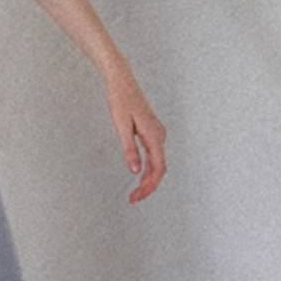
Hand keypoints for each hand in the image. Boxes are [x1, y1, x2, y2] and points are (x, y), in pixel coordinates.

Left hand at [104, 63, 166, 202]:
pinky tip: (139, 174)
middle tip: (133, 199)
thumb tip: (135, 171)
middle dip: (148, 186)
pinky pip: (154, 154)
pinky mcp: (151, 131)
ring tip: (135, 192)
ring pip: (157, 162)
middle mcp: (159, 135)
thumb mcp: (121, 126)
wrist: (122, 82)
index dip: (148, 186)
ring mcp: (157, 133)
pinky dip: (147, 167)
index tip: (136, 197)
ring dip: (148, 178)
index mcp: (154, 136)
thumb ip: (129, 149)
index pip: (157, 169)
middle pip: (159, 168)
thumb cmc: (120, 101)